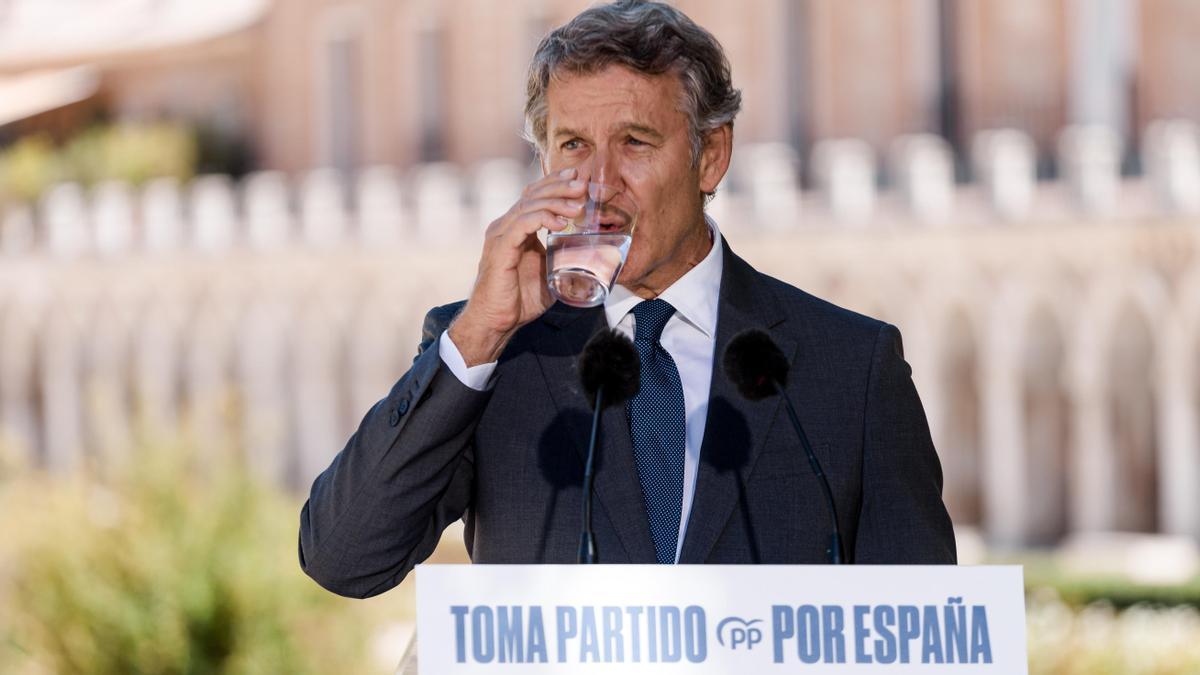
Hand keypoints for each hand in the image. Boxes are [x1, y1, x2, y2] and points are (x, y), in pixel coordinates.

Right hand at [449, 167, 586, 365]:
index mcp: (514, 228)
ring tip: (578, 206)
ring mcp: (500, 236)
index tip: (578, 177)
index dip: (555, 182)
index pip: (534, 195)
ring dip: (556, 202)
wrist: (496, 322)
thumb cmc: (519, 300)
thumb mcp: (547, 272)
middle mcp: (504, 226)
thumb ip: (561, 257)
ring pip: (528, 205)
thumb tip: (588, 252)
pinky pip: (522, 224)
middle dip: (559, 186)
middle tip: (582, 185)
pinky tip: (560, 223)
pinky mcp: (500, 249)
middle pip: (532, 194)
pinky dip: (542, 219)